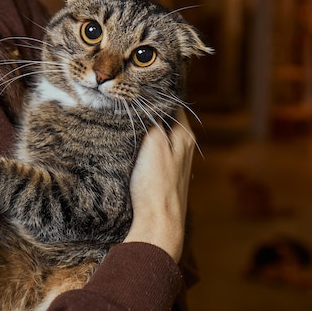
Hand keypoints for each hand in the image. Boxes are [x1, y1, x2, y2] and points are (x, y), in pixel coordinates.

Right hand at [124, 108, 194, 261]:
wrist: (158, 223)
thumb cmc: (156, 184)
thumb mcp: (153, 144)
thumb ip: (153, 120)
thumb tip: (149, 101)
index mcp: (185, 136)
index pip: (174, 104)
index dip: (157, 94)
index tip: (139, 87)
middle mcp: (184, 147)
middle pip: (167, 120)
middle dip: (150, 111)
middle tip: (129, 100)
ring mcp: (175, 163)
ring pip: (160, 136)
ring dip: (146, 129)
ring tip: (126, 119)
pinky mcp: (164, 176)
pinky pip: (155, 152)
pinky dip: (144, 145)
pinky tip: (131, 146)